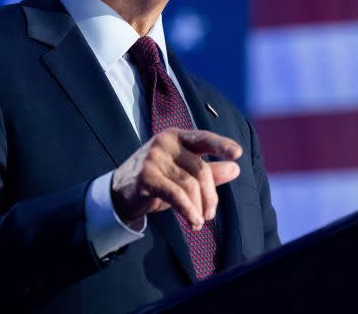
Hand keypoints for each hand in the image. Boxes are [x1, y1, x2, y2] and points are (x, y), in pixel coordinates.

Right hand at [110, 128, 241, 229]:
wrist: (120, 193)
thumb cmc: (157, 180)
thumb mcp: (184, 174)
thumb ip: (210, 170)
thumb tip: (236, 168)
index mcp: (177, 137)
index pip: (203, 138)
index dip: (221, 145)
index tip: (237, 153)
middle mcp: (165, 143)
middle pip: (200, 169)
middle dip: (210, 195)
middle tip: (210, 214)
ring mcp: (154, 158)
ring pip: (189, 184)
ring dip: (198, 207)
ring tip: (199, 222)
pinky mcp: (146, 177)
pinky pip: (176, 195)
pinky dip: (188, 210)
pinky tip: (193, 222)